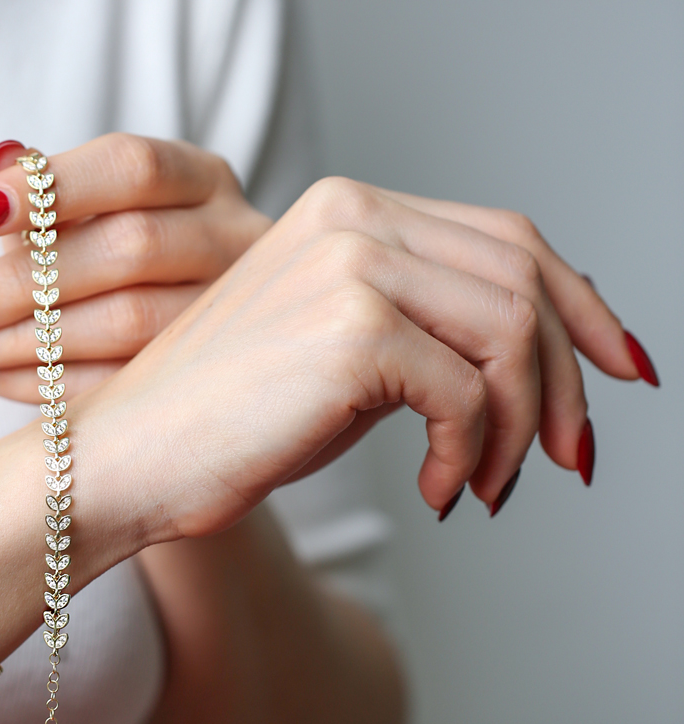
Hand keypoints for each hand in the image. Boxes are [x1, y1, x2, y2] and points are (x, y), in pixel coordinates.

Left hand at [0, 134, 270, 397]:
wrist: (226, 340)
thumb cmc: (137, 263)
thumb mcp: (107, 214)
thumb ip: (54, 193)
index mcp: (204, 181)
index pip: (129, 167)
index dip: (44, 188)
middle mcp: (233, 239)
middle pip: (129, 249)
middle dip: (22, 283)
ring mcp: (233, 315)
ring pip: (130, 326)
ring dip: (27, 344)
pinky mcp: (212, 381)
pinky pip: (127, 386)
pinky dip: (49, 386)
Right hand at [73, 172, 654, 532]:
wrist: (125, 462)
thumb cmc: (222, 424)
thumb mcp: (340, 361)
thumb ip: (423, 336)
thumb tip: (531, 365)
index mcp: (349, 212)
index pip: (508, 241)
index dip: (580, 307)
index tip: (616, 373)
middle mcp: (354, 219)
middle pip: (525, 282)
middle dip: (568, 383)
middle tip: (567, 459)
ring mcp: (352, 268)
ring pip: (511, 336)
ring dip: (520, 428)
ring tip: (485, 486)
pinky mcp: (352, 333)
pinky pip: (467, 395)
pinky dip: (472, 456)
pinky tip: (440, 494)